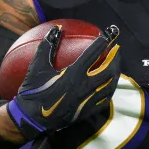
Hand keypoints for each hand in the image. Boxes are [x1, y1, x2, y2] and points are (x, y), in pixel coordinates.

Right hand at [6, 24, 120, 138]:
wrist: (32, 119)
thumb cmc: (33, 91)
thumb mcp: (37, 67)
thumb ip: (47, 47)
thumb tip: (56, 29)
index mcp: (73, 74)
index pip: (93, 54)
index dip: (104, 42)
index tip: (110, 34)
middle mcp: (84, 87)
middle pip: (108, 69)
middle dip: (115, 57)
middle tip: (116, 49)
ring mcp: (88, 100)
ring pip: (110, 85)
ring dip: (116, 72)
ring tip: (116, 64)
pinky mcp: (87, 111)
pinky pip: (105, 99)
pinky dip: (110, 89)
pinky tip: (110, 84)